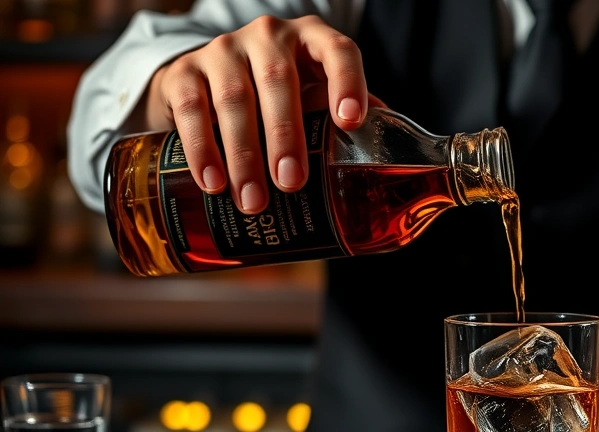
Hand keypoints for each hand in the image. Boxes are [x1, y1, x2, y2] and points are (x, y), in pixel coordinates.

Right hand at [142, 15, 383, 213]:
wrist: (205, 84)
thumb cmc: (277, 96)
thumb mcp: (312, 97)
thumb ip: (344, 116)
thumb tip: (387, 157)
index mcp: (311, 40)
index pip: (337, 51)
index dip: (347, 83)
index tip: (350, 124)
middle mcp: (269, 37)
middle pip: (279, 81)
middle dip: (286, 136)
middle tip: (291, 182)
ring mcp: (224, 49)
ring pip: (234, 98)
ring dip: (244, 154)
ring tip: (254, 201)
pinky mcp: (184, 70)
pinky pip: (191, 108)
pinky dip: (202, 149)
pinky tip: (213, 182)